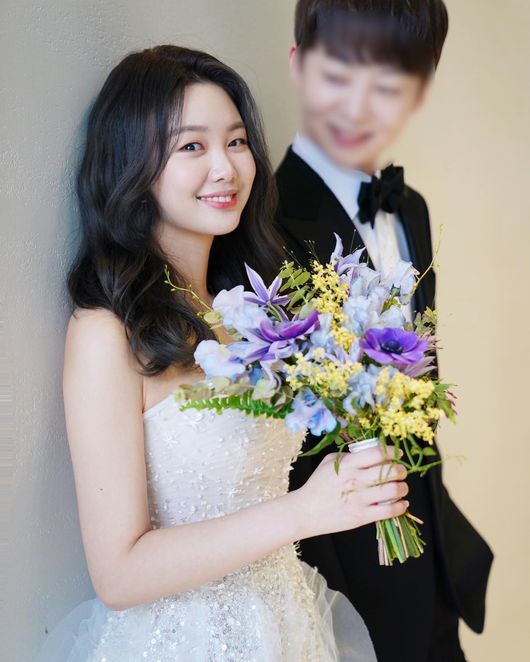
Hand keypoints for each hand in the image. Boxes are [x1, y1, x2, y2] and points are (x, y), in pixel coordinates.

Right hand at [293, 445, 408, 538]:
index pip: (378, 453)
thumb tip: (371, 451)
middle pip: (389, 471)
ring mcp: (359, 499)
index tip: (398, 453)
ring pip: (393, 491)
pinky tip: (401, 504)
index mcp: (347, 464)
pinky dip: (400, 507)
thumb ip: (350, 456)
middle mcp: (355, 480)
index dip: (392, 451)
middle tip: (401, 471)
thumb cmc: (318, 484)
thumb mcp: (329, 462)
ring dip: (403, 488)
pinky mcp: (361, 516)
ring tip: (402, 487)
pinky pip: (389, 511)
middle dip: (401, 470)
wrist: (306, 511)